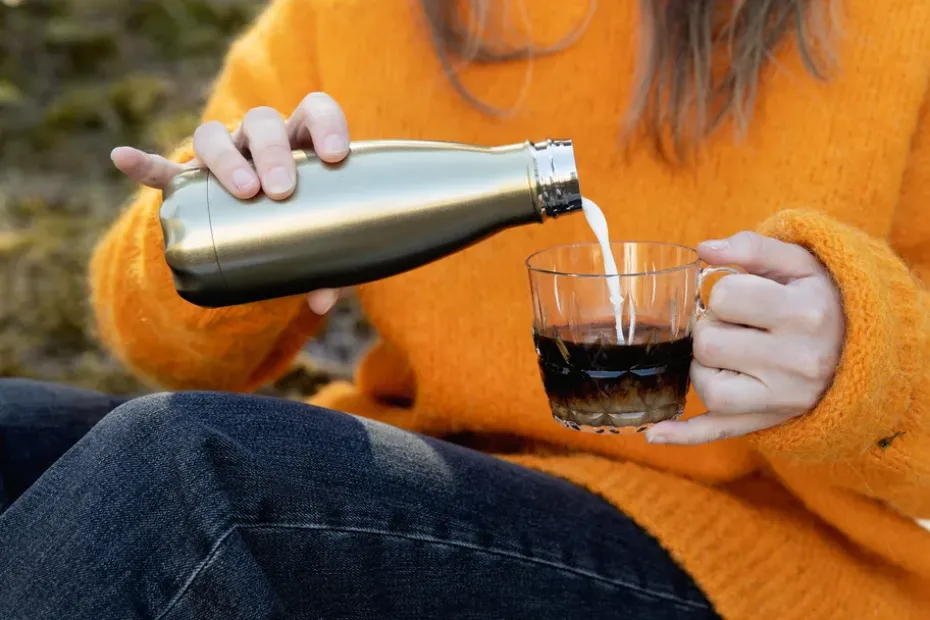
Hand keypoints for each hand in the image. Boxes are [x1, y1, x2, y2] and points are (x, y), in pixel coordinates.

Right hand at [110, 92, 350, 314]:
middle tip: (282, 189)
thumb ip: (327, 270)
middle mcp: (260, 140)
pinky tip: (124, 158)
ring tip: (242, 190)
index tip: (334, 156)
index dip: (325, 125)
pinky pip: (163, 169)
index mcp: (300, 142)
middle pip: (262, 123)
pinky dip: (144, 164)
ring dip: (225, 158)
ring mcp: (223, 156)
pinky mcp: (188, 181)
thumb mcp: (319, 245)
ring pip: (215, 136)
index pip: (314, 113)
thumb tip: (322, 304)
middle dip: (273, 152)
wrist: (262, 233)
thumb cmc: (303, 228)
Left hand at [646, 232, 844, 444]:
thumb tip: (703, 249)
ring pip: (706, 386)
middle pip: (708, 344)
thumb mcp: (800, 264)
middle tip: (738, 325)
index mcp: (804, 314)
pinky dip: (685, 434)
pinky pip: (718, 432)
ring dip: (704, 365)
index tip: (744, 296)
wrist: (866, 350)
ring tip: (733, 351)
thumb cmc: (821, 299)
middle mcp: (796, 362)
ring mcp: (782, 399)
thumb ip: (753, 247)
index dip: (723, 292)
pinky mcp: (769, 420)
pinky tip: (655, 434)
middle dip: (711, 328)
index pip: (723, 297)